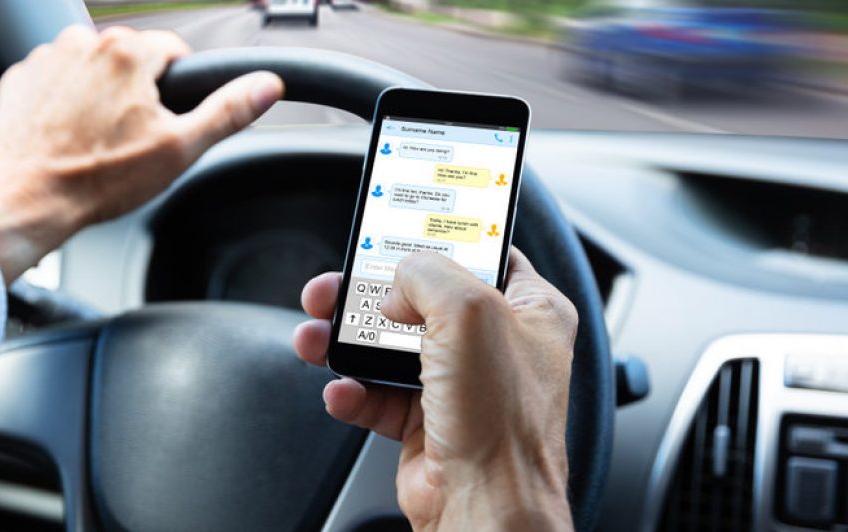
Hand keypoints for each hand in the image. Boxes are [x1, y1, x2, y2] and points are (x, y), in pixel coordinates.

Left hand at [0, 26, 283, 282]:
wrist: (26, 201)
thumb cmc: (96, 179)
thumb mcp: (179, 149)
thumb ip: (227, 111)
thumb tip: (266, 86)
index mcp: (127, 53)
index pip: (173, 51)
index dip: (178, 88)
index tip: (166, 118)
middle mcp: (83, 43)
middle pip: (131, 60)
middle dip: (136, 93)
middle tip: (130, 138)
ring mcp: (46, 58)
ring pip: (92, 69)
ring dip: (98, 95)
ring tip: (95, 140)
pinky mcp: (20, 78)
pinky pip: (56, 81)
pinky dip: (64, 103)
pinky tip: (67, 136)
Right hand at [293, 250, 575, 530]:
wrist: (483, 508)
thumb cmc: (502, 423)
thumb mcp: (468, 312)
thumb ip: (427, 273)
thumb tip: (396, 282)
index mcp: (530, 311)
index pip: (484, 254)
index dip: (440, 239)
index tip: (401, 228)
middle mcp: (496, 346)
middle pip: (421, 299)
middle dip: (370, 293)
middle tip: (337, 285)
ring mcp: (460, 386)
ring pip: (390, 346)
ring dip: (347, 340)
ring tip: (317, 334)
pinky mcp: (427, 422)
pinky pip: (377, 395)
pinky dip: (352, 392)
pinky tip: (342, 389)